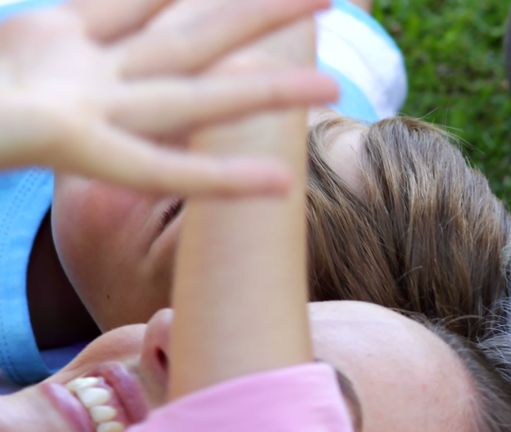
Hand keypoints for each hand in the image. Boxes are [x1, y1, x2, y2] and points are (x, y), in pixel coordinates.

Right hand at [0, 0, 337, 195]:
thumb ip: (52, 140)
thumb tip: (15, 182)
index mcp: (55, 137)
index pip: (150, 166)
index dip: (211, 178)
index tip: (278, 187)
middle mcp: (83, 101)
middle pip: (188, 83)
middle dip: (258, 89)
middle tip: (332, 89)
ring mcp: (77, 67)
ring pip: (179, 35)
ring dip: (245, 19)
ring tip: (324, 1)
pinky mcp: (62, 37)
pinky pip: (134, 4)